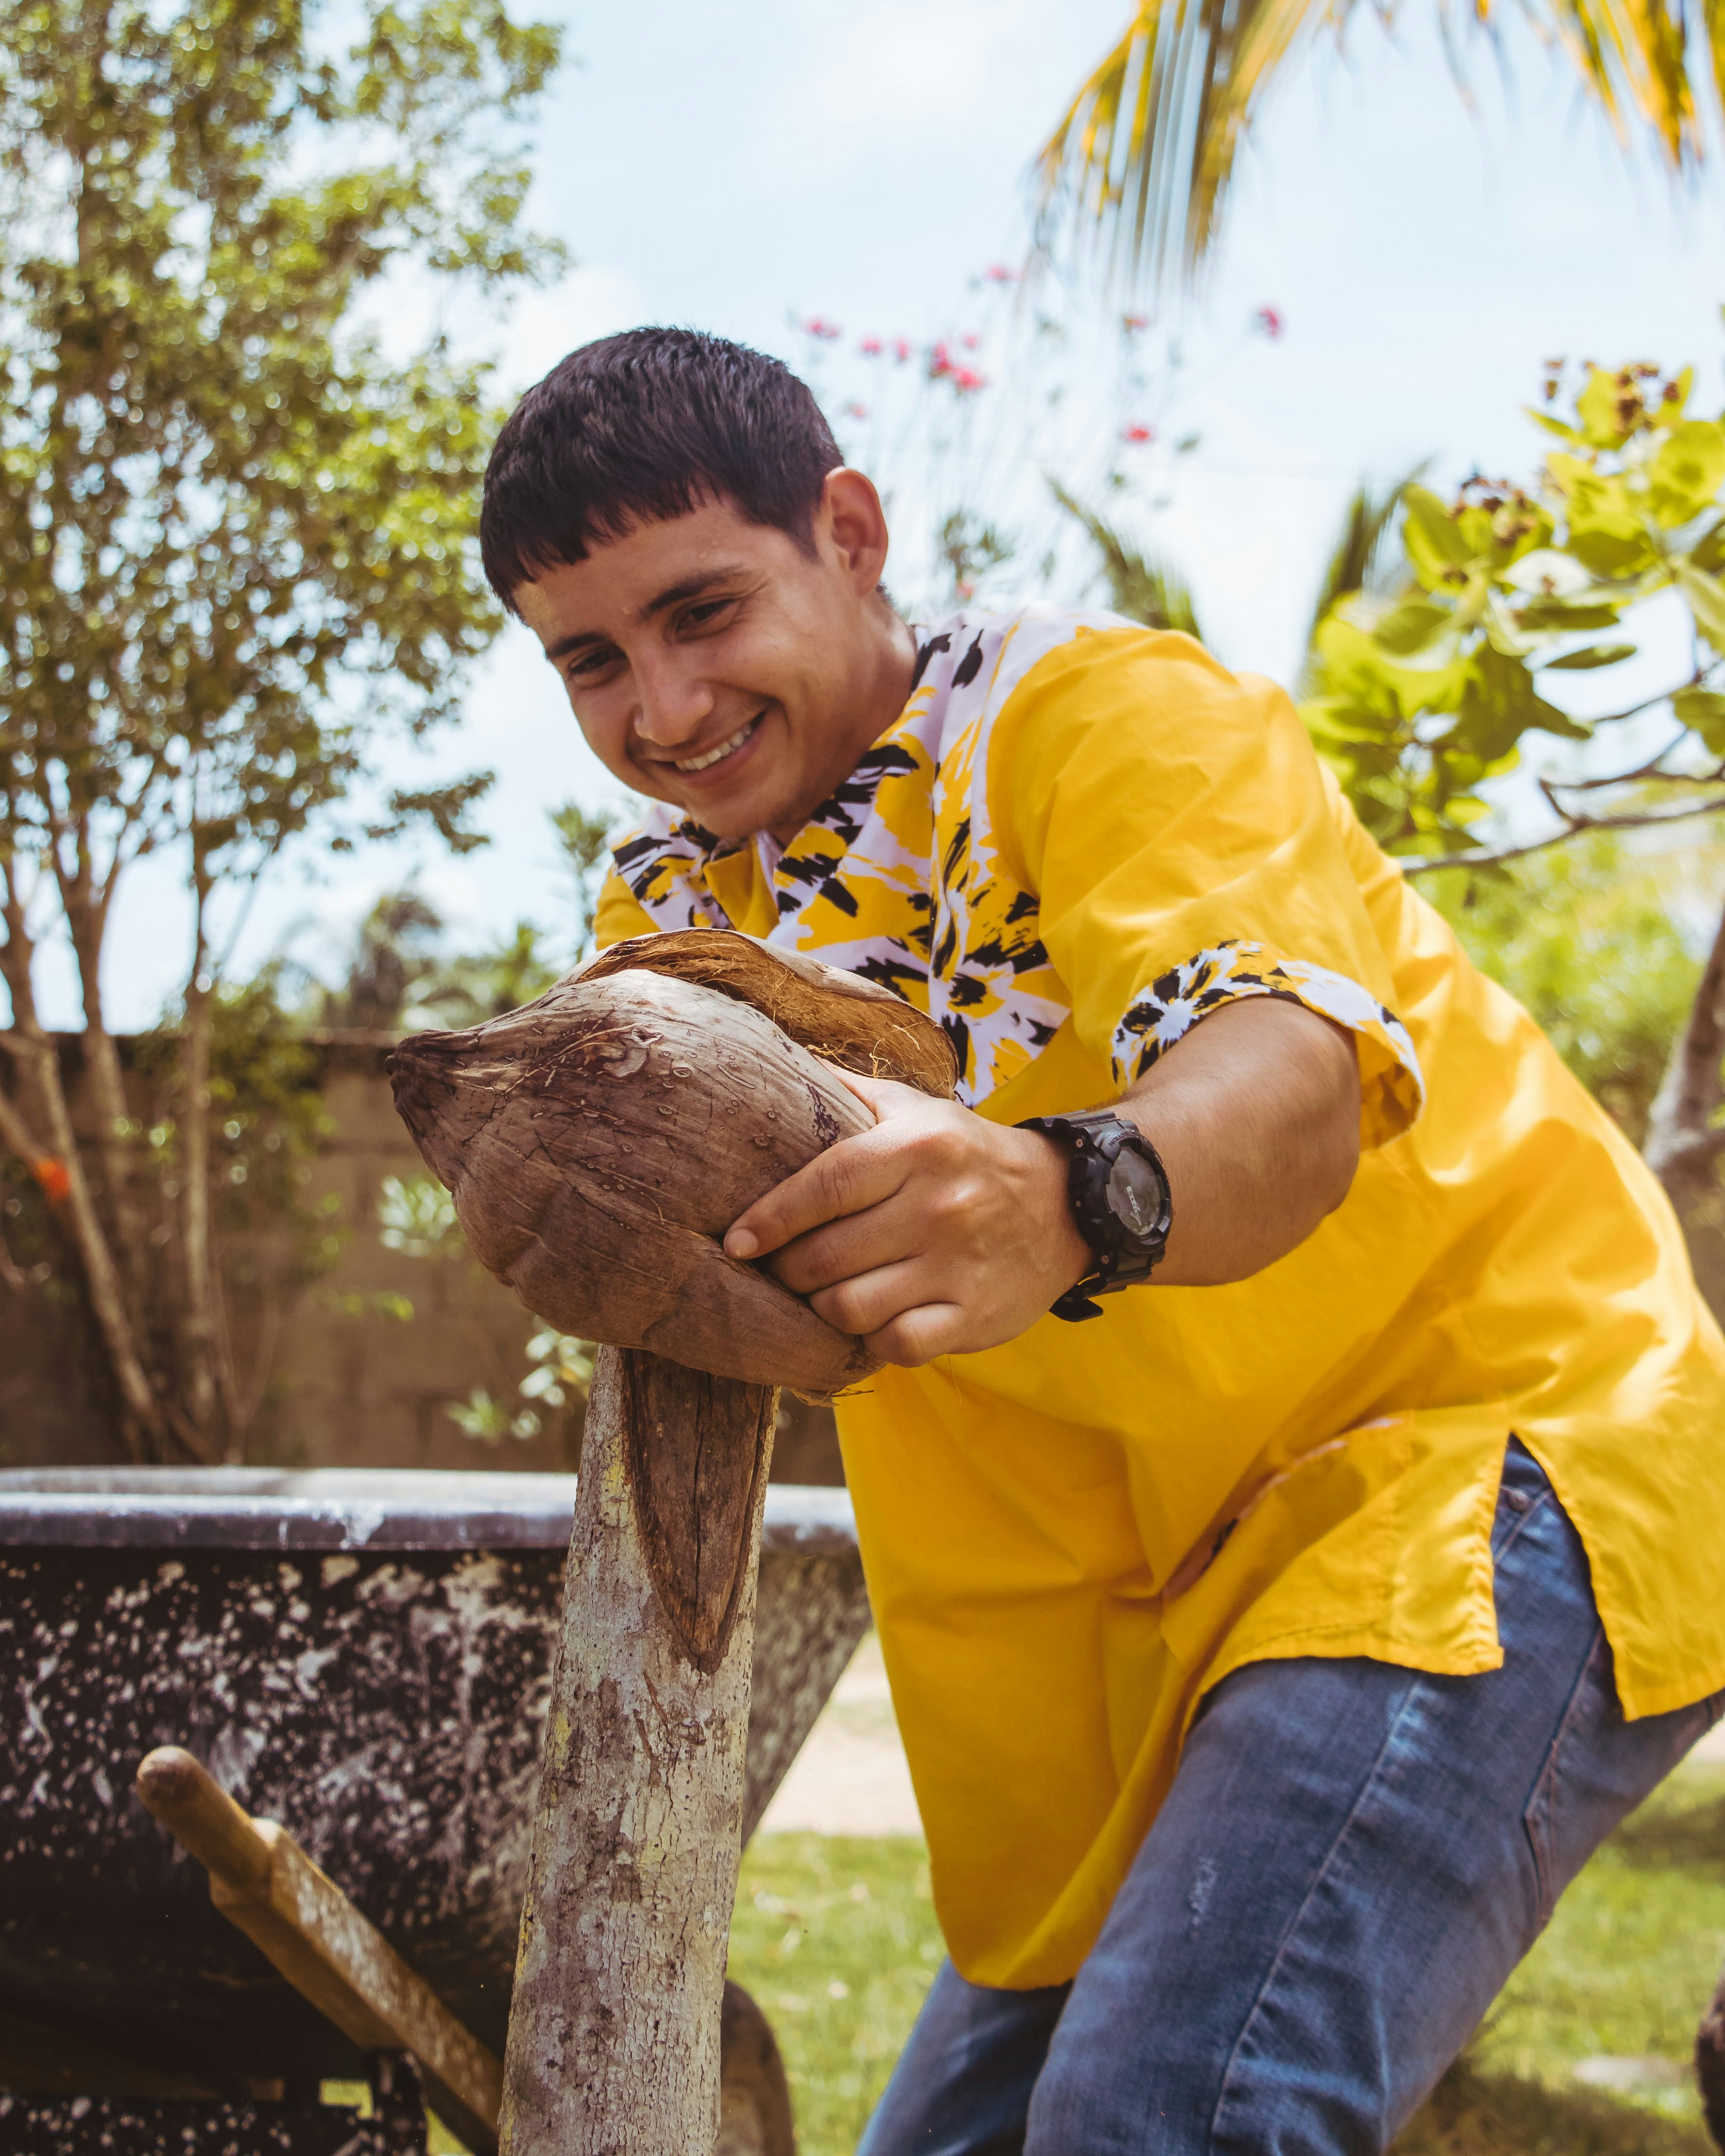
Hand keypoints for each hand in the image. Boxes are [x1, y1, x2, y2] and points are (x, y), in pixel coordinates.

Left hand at [723, 1071, 1091, 1366]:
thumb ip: (850, 1095)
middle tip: (779, 1268)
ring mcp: (957, 1267)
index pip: (824, 1186)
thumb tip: (775, 1071)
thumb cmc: (966, 1155)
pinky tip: (870, 1321)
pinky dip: (871, 1339)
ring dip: (823, 1308)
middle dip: (787, 1270)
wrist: (1064, 1205)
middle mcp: (938, 1207)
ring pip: (851, 1308)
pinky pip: (896, 1345)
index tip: (736, 1241)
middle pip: (825, 1257)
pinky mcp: (973, 1317)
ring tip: (822, 1294)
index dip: (771, 1219)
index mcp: (919, 1148)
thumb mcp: (918, 1109)